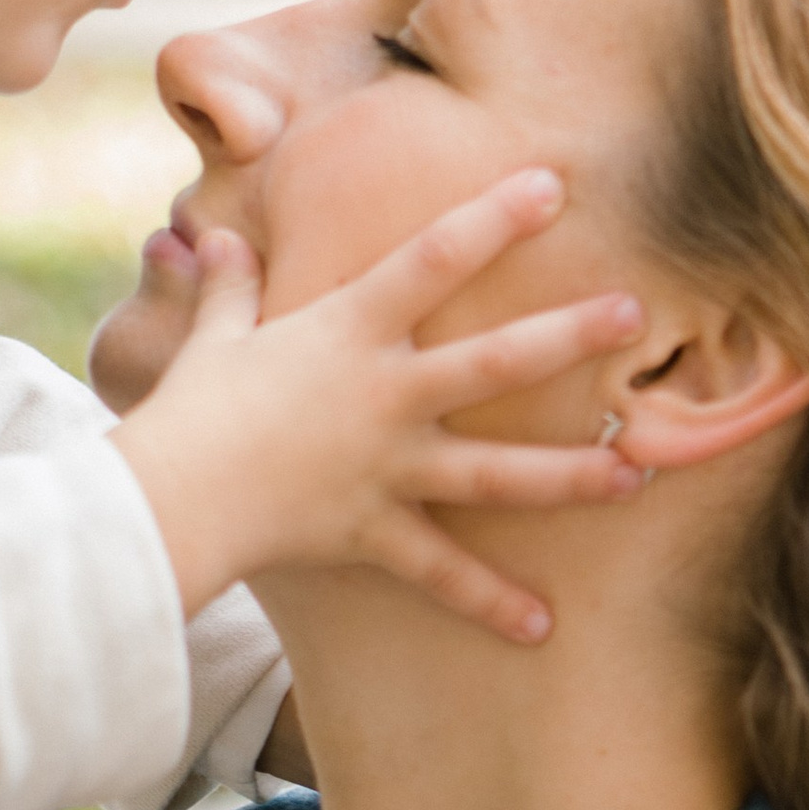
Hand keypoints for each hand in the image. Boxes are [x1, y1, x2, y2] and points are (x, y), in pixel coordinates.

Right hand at [108, 172, 649, 644]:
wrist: (172, 496)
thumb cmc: (189, 410)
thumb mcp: (212, 337)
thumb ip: (227, 289)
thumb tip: (208, 240)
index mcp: (348, 332)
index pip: (434, 257)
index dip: (496, 218)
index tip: (553, 185)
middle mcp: (385, 395)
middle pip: (497, 362)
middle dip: (570, 337)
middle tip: (636, 315)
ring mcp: (388, 468)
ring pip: (497, 471)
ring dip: (571, 473)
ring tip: (634, 472)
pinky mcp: (375, 532)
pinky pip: (442, 572)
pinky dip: (489, 601)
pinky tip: (543, 625)